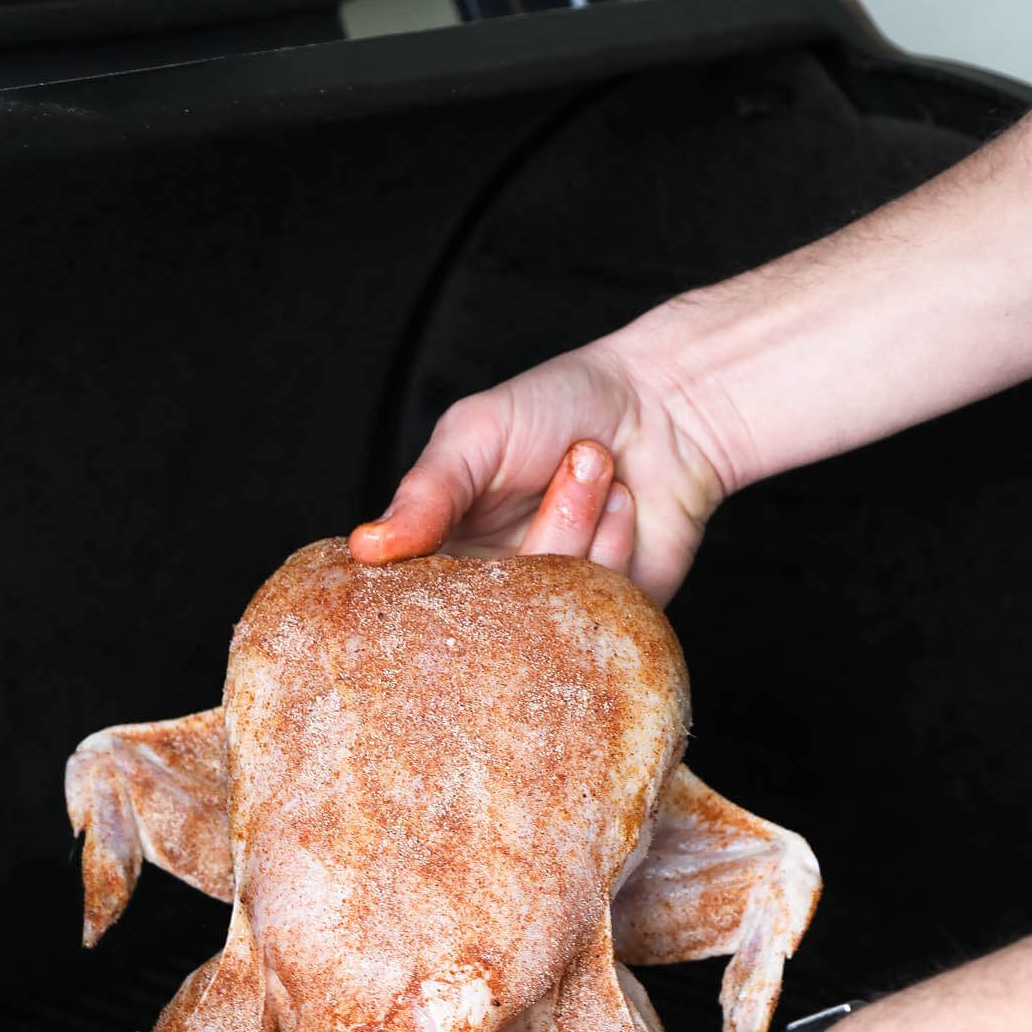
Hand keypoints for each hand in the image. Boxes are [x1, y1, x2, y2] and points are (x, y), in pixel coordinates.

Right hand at [348, 338, 726, 605]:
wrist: (664, 410)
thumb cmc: (562, 408)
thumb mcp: (476, 432)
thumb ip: (426, 492)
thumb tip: (366, 548)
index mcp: (443, 551)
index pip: (409, 602)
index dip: (424, 587)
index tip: (452, 546)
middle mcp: (492, 593)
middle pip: (485, 612)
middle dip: (539, 525)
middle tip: (569, 461)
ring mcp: (547, 613)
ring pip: (545, 610)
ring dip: (579, 519)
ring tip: (595, 463)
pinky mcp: (604, 623)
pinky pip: (596, 614)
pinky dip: (615, 546)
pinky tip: (623, 504)